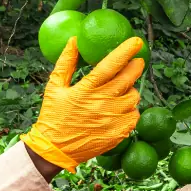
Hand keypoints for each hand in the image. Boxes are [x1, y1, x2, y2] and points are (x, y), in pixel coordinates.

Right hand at [20, 36, 145, 172]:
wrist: (55, 150)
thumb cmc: (53, 116)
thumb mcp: (54, 87)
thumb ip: (65, 63)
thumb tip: (75, 40)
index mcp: (86, 90)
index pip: (111, 65)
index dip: (125, 51)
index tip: (136, 41)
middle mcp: (101, 104)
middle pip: (128, 80)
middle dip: (136, 67)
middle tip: (138, 62)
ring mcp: (112, 120)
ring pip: (133, 98)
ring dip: (131, 90)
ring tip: (123, 89)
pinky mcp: (118, 134)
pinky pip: (134, 116)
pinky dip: (131, 110)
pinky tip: (122, 108)